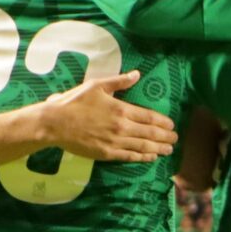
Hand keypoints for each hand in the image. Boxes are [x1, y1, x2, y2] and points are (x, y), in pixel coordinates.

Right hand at [36, 71, 177, 163]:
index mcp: (121, 109)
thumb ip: (119, 81)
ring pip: (143, 146)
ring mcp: (115, 142)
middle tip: (175, 139)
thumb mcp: (97, 85)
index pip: (149, 117)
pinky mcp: (107, 154)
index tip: (172, 125)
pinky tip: (151, 156)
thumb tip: (137, 74)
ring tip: (168, 149)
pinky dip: (142, 157)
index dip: (163, 122)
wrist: (55, 123)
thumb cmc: (75, 102)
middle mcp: (122, 127)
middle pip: (150, 133)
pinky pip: (130, 157)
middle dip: (165, 137)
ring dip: (158, 148)